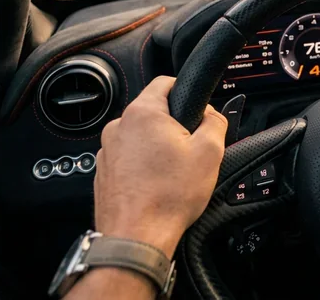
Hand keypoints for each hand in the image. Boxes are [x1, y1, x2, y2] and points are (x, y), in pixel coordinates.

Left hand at [93, 76, 227, 257]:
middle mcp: (118, 127)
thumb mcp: (210, 152)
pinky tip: (157, 185)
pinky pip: (129, 158)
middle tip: (190, 149)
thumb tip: (213, 115)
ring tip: (173, 173)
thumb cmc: (168, 197)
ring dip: (157, 148)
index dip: (186, 91)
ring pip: (140, 137)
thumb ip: (216, 122)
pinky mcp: (103, 172)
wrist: (136, 237)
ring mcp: (107, 150)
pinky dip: (143, 166)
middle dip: (174, 126)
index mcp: (143, 113)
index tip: (197, 108)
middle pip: (153, 112)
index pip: (165, 82)